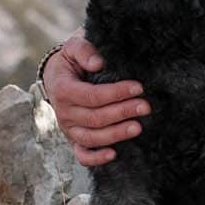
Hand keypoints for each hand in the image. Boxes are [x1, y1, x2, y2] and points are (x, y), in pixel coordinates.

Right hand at [42, 32, 149, 166]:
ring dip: (115, 134)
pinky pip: (82, 154)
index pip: (92, 96)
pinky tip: (114, 154)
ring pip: (91, 138)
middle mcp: (64, 112)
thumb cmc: (72, 60)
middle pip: (95, 118)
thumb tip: (98, 63)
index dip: (116, 93)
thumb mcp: (74, 47)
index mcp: (63, 90)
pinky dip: (95, 158)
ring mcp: (68, 129)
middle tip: (146, 107)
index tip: (138, 87)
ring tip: (138, 127)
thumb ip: (84, 50)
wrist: (58, 76)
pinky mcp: (74, 139)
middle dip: (122, 112)